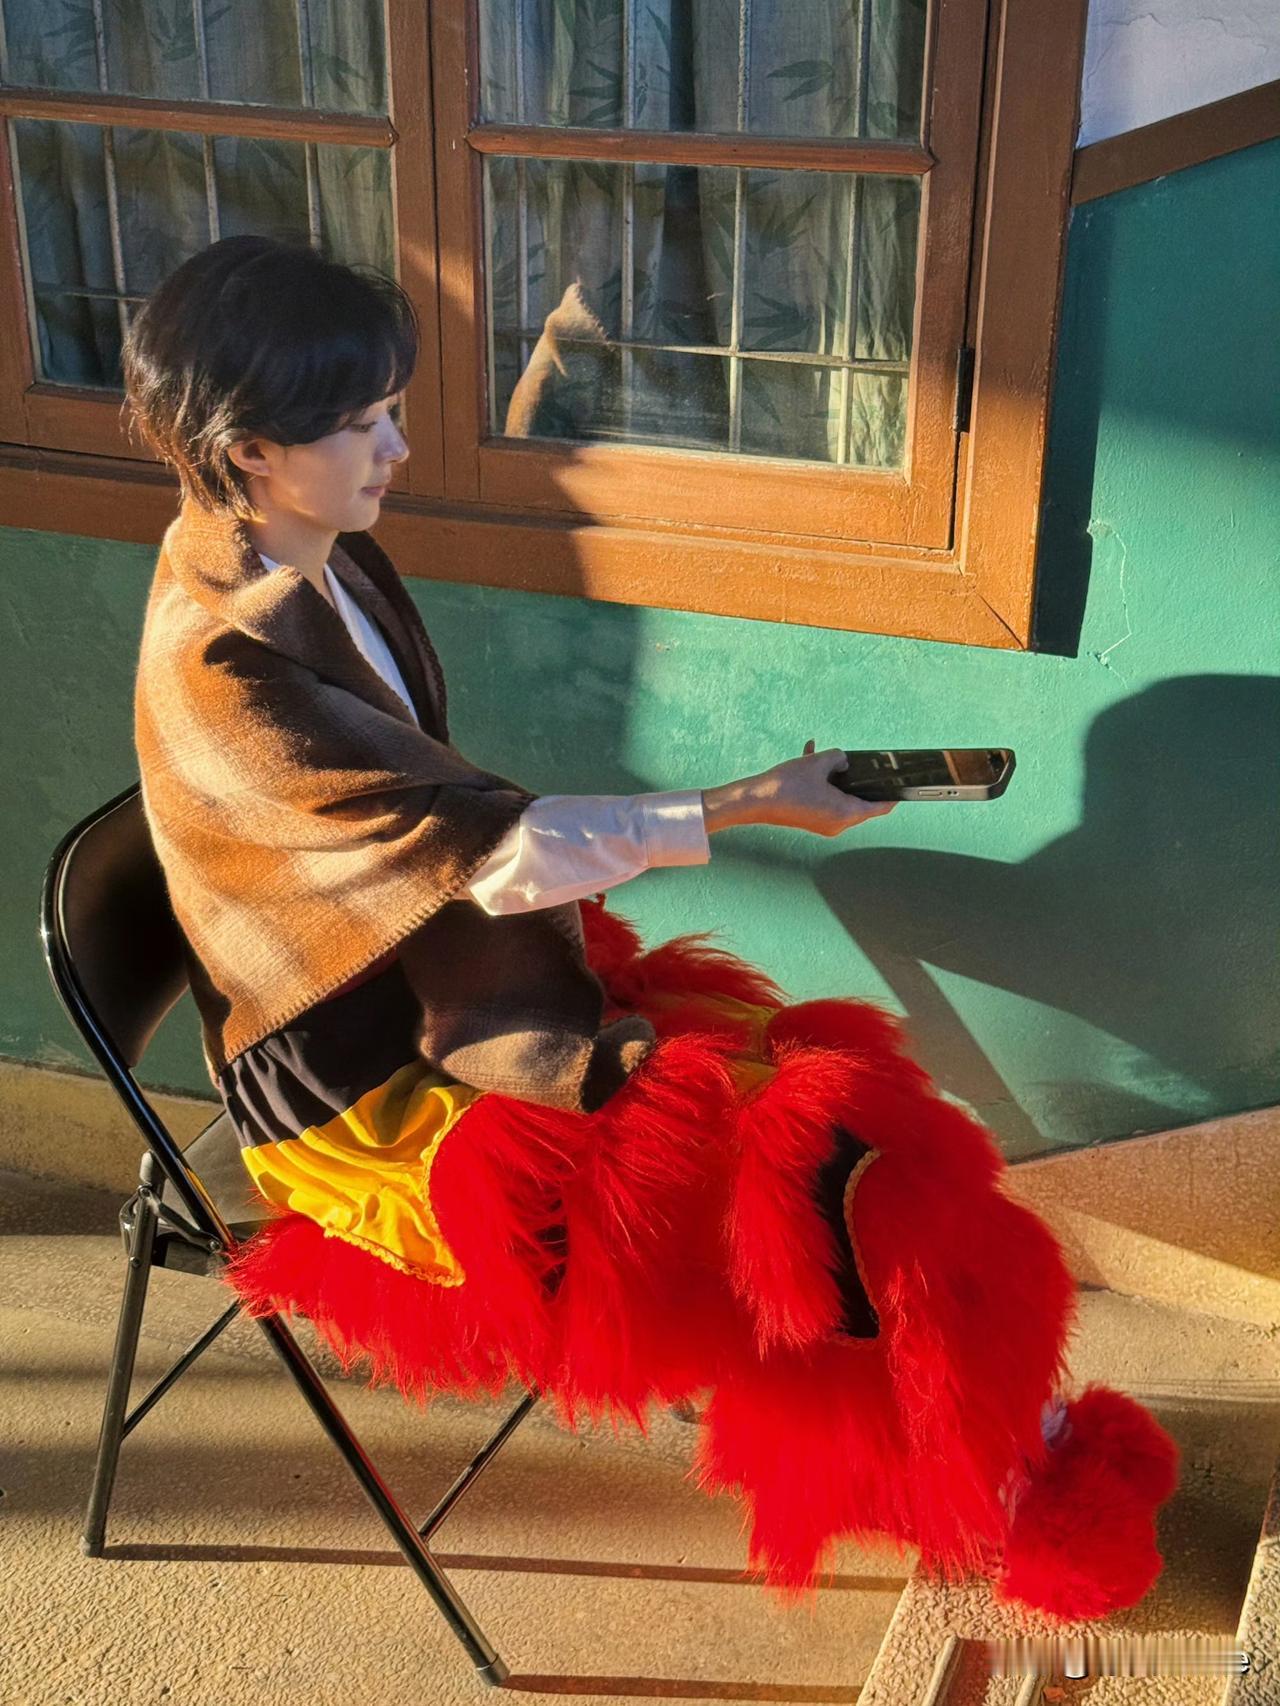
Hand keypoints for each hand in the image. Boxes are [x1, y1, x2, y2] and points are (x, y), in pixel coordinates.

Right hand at [702, 741, 895, 836]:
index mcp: (845, 813)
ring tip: (825, 756)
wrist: (755, 801)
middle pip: (860, 801)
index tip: (901, 784)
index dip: (892, 795)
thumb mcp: (817, 762)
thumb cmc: (786, 785)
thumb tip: (844, 761)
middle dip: (859, 780)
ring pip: (841, 798)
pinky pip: (826, 799)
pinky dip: (823, 784)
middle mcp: (839, 824)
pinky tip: (810, 756)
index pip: (880, 807)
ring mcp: (825, 824)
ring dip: (837, 778)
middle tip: (861, 762)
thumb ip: (838, 758)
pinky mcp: (812, 820)